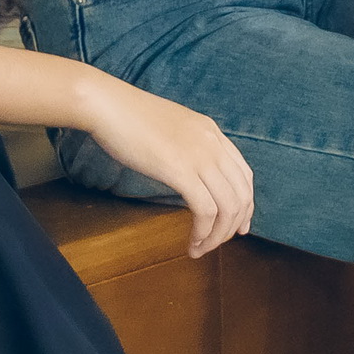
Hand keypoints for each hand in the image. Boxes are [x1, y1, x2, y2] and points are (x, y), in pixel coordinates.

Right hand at [81, 77, 254, 257]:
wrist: (107, 105)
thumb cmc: (127, 116)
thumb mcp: (171, 127)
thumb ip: (186, 145)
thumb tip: (187, 171)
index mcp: (211, 132)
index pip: (244, 174)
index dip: (245, 204)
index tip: (238, 225)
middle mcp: (212, 144)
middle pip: (241, 194)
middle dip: (234, 225)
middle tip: (219, 243)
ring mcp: (199, 156)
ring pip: (228, 207)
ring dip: (217, 236)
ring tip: (200, 248)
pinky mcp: (181, 170)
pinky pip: (205, 210)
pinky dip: (203, 233)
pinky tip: (192, 243)